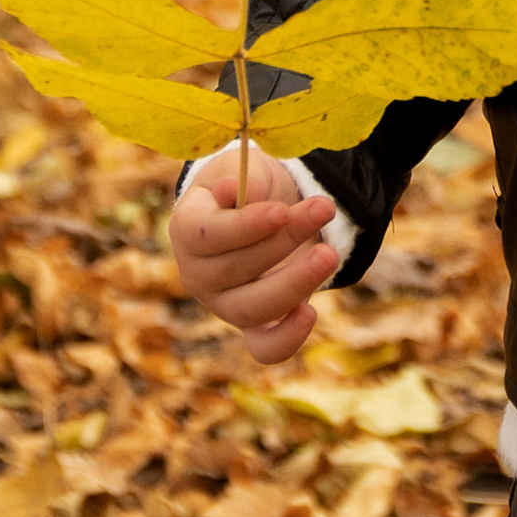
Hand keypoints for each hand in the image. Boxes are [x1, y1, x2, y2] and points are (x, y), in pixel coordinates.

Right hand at [168, 143, 340, 363]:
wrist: (267, 208)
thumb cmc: (250, 185)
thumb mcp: (246, 168)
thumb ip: (242, 178)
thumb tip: (234, 190)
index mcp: (187, 229)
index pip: (206, 235)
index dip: (244, 226)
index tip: (281, 211)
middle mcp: (199, 274)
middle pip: (235, 270)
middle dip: (283, 241)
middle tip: (323, 209)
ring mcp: (224, 304)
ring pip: (251, 309)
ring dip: (294, 283)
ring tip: (329, 253)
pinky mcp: (253, 326)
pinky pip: (265, 348)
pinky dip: (287, 338)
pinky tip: (311, 313)